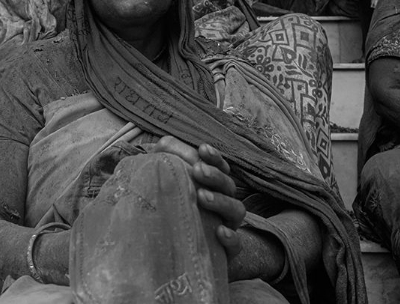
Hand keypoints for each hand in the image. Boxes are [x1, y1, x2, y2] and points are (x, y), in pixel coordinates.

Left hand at [154, 136, 245, 258]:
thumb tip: (163, 144)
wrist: (179, 256)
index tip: (202, 149)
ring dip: (221, 201)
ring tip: (203, 197)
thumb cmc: (175, 212)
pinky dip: (231, 236)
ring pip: (236, 210)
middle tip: (198, 170)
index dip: (214, 158)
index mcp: (213, 186)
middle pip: (228, 185)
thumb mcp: (169, 186)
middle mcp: (224, 204)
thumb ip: (167, 161)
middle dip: (215, 176)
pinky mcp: (227, 252)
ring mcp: (228, 226)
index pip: (220, 167)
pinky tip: (219, 231)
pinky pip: (236, 244)